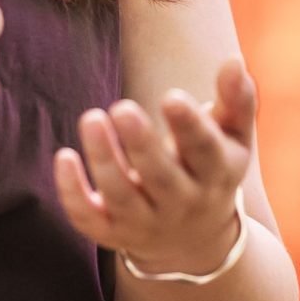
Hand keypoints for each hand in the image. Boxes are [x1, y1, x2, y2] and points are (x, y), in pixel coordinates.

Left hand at [54, 58, 257, 277]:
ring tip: (92, 118)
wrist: (195, 239)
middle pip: (161, 178)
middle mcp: (182, 203)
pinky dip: (72, 193)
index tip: (171, 97)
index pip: (205, 152)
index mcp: (215, 174)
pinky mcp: (113, 233)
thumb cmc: (210, 167)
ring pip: (122, 197)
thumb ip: (236, 100)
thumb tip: (233, 61)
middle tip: (122, 107)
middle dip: (141, 145)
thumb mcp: (232, 138)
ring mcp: (146, 222)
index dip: (189, 126)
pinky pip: (89, 219)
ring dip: (104, 160)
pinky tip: (64, 156)